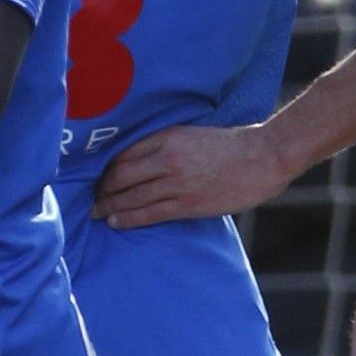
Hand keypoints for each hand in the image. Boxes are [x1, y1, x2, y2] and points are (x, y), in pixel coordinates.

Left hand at [94, 122, 289, 228]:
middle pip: (121, 176)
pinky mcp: (188, 204)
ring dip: (110, 206)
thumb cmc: (233, 145)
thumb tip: (144, 160)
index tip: (98, 176)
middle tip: (91, 198)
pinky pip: (149, 213)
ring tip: (98, 213)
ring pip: (131, 197)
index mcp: (168, 137)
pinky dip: (129, 218)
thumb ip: (169, 143)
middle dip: (103, 189)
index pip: (125, 154)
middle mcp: (167, 159)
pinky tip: (117, 221)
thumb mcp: (195, 133)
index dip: (106, 168)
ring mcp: (177, 183)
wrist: (264, 157)